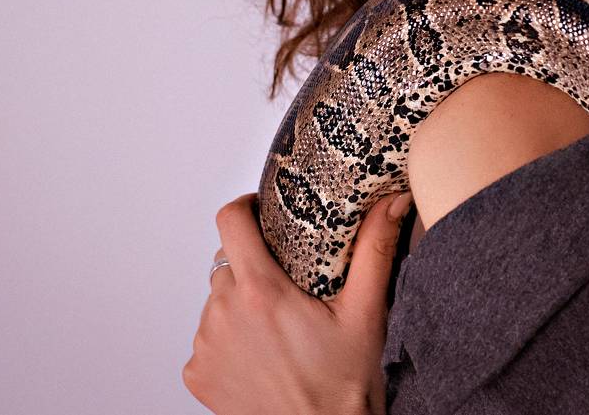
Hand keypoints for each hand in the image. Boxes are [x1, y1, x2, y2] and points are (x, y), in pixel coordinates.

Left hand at [183, 189, 413, 414]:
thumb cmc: (343, 385)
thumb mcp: (365, 313)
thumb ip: (374, 249)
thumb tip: (391, 203)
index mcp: (261, 292)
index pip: (231, 221)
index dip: (245, 208)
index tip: (261, 212)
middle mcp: (224, 314)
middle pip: (227, 262)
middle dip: (254, 264)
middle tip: (287, 283)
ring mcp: (206, 346)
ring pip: (217, 301)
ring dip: (239, 302)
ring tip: (276, 326)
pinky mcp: (197, 374)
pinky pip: (207, 338)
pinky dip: (228, 339)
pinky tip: (259, 354)